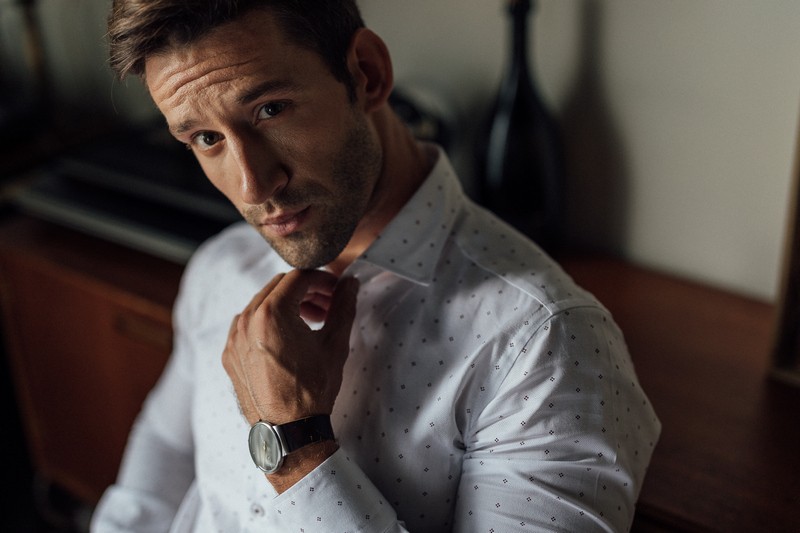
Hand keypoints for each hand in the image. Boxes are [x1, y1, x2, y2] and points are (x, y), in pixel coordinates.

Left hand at [222, 270, 358, 425]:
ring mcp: (234, 338)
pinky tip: (286, 339)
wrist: (288, 432)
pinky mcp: (230, 355)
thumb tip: (350, 284)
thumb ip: (343, 307)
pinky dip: (267, 323)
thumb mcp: (335, 344)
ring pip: (261, 304)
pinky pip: (246, 325)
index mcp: (271, 313)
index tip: (336, 289)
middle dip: (305, 291)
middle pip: (278, 286)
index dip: (322, 279)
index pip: (298, 277)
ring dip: (286, 305)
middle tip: (327, 306)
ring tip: (309, 323)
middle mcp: (246, 321)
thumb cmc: (312, 390)